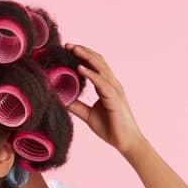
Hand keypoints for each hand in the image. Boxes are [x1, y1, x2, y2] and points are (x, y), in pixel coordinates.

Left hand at [65, 43, 148, 160]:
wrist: (126, 142)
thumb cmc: (111, 129)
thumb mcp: (88, 115)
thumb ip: (77, 106)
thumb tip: (61, 99)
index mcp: (107, 86)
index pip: (95, 65)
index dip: (83, 56)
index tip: (68, 50)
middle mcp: (112, 85)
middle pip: (98, 61)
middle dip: (83, 51)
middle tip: (67, 45)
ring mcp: (115, 90)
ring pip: (100, 67)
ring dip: (86, 57)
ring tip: (73, 50)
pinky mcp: (114, 99)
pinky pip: (102, 83)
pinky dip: (91, 74)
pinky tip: (80, 68)